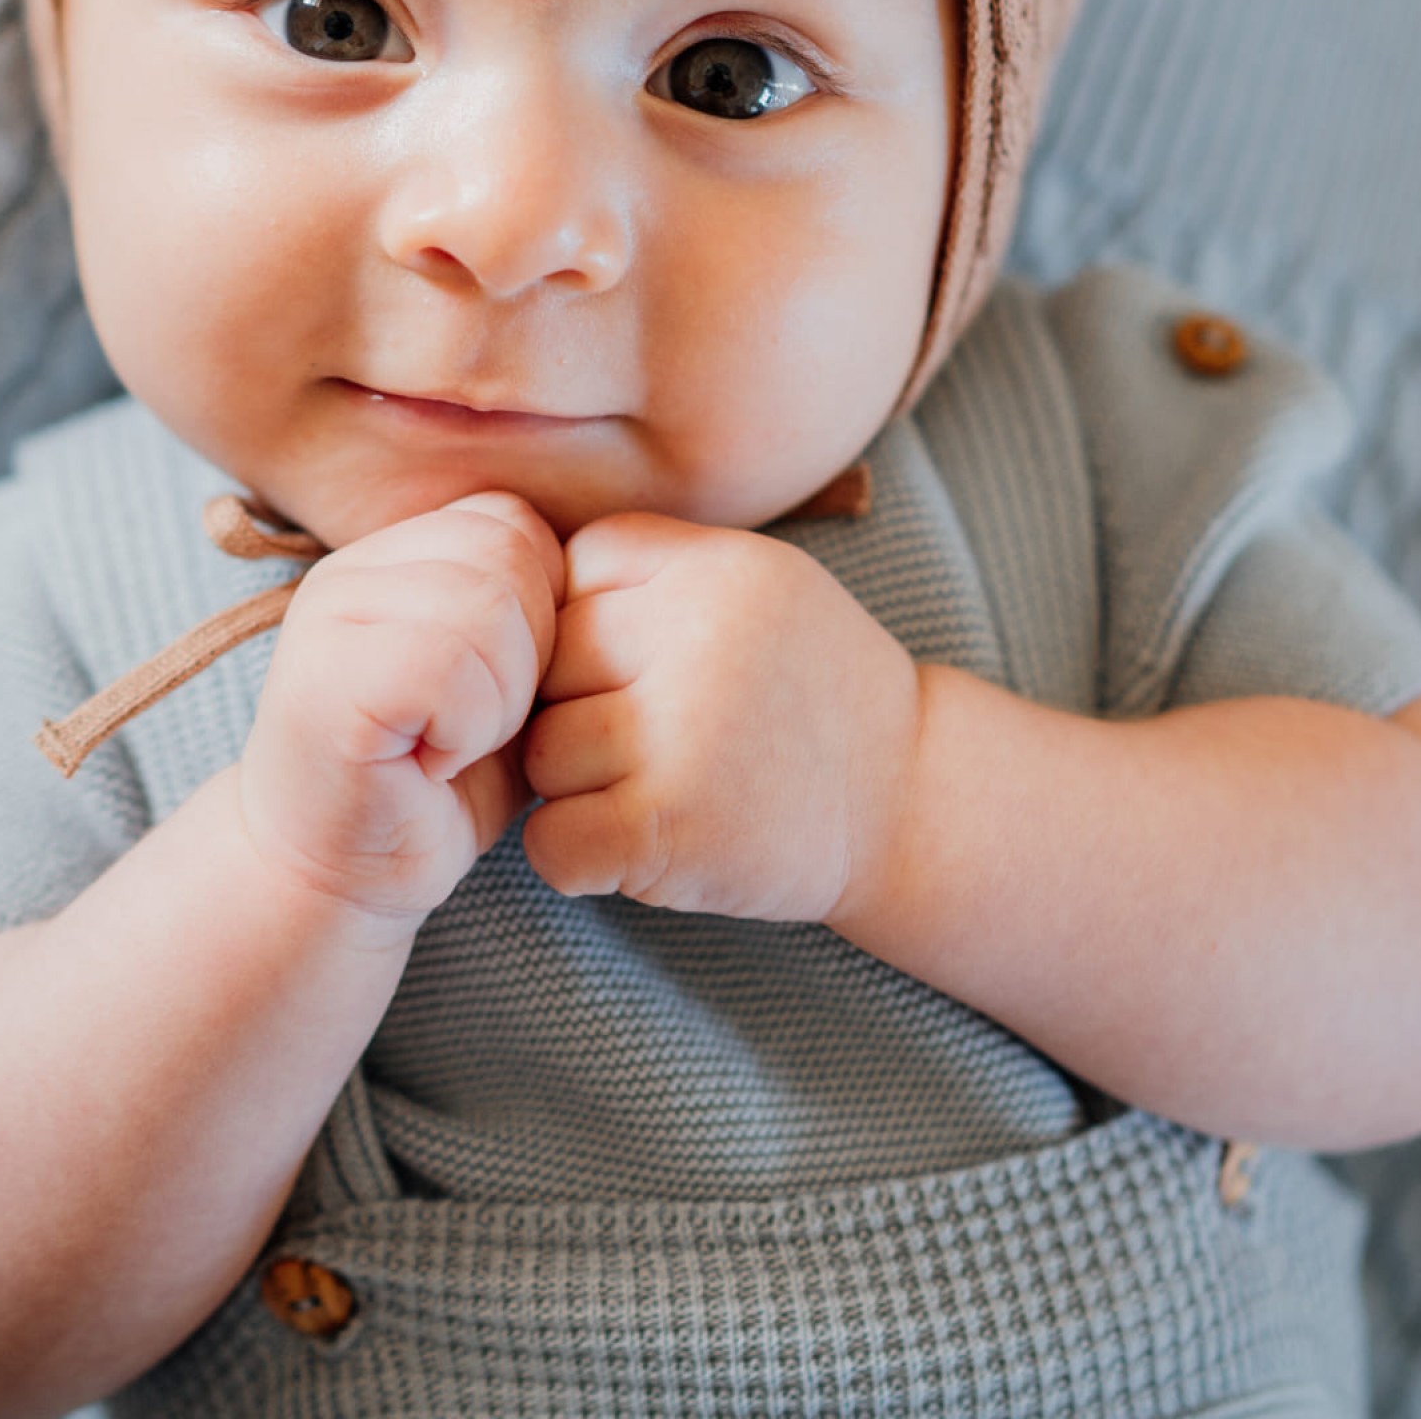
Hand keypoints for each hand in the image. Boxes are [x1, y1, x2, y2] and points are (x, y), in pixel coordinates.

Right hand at [236, 491, 563, 934]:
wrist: (331, 886)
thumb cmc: (429, 790)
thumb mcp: (496, 684)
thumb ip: (526, 612)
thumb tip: (600, 570)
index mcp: (386, 557)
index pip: (509, 521)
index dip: (542, 605)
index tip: (503, 686)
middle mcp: (346, 573)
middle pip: (506, 553)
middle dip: (530, 651)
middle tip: (482, 727)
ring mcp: (327, 622)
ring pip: (484, 604)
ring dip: (501, 697)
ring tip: (457, 747)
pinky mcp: (327, 685)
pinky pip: (447, 666)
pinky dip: (467, 728)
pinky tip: (433, 766)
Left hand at [520, 517, 921, 922]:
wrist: (911, 803)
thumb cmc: (809, 692)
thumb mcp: (756, 585)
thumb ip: (654, 569)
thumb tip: (508, 585)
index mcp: (716, 566)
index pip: (575, 565)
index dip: (589, 619)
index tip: (641, 662)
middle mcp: (696, 636)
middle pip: (547, 659)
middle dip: (576, 704)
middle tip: (648, 738)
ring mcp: (683, 733)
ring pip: (541, 751)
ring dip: (575, 785)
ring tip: (654, 787)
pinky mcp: (671, 827)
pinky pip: (550, 839)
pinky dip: (575, 855)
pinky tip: (636, 845)